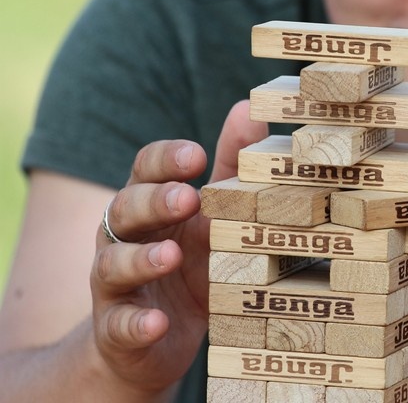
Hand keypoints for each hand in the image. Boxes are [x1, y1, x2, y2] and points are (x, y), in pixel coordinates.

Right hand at [89, 100, 266, 395]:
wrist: (152, 342)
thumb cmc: (189, 266)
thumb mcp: (212, 218)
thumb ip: (228, 168)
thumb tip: (249, 109)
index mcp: (148, 204)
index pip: (145, 169)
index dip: (166, 160)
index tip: (196, 155)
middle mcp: (123, 238)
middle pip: (125, 208)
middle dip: (154, 200)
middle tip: (188, 198)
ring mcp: (116, 285)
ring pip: (113, 263)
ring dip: (141, 257)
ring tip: (171, 255)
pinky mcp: (117, 330)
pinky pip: (119, 325)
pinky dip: (136, 323)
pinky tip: (156, 323)